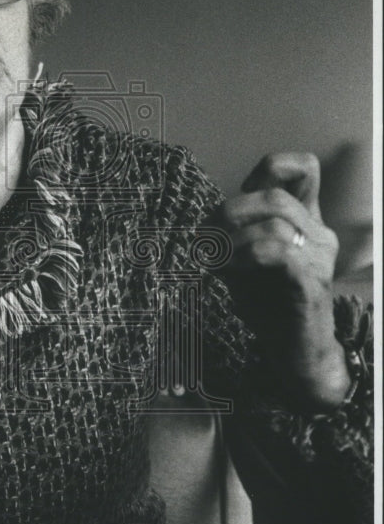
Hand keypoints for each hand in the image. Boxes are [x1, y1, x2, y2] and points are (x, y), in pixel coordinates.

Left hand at [219, 152, 348, 410]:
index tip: (242, 192)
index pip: (304, 168)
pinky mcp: (310, 283)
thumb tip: (204, 221)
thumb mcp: (245, 262)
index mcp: (306, 221)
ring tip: (214, 260)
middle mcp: (319, 234)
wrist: (295, 355)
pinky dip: (243, 258)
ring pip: (275, 222)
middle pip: (275, 197)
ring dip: (232, 239)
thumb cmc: (269, 307)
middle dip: (230, 212)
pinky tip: (228, 272)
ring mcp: (319, 258)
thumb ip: (235, 235)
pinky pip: (276, 253)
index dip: (270, 168)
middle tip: (207, 239)